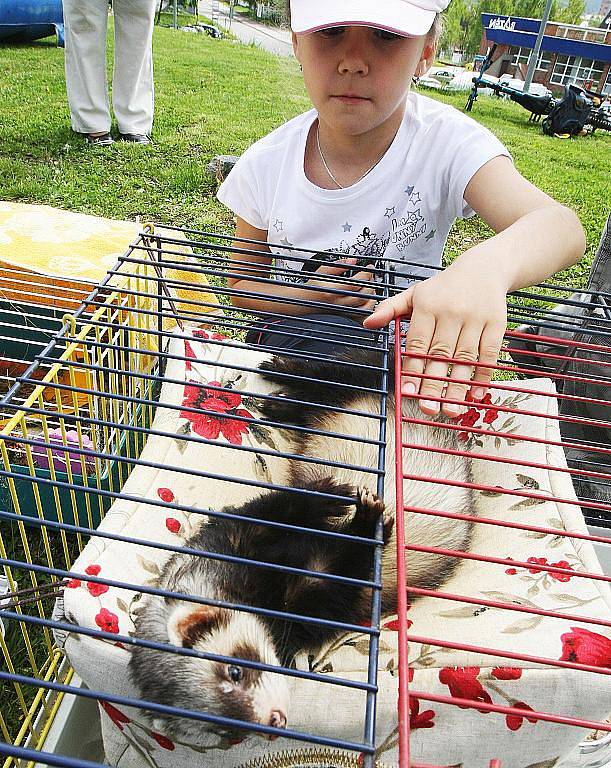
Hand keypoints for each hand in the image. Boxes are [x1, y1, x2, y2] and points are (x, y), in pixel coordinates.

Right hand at [306, 258, 376, 310]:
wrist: (306, 302)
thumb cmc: (314, 286)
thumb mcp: (322, 271)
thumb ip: (338, 264)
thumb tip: (353, 260)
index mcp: (332, 291)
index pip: (354, 283)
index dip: (365, 274)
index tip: (369, 267)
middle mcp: (338, 303)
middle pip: (361, 295)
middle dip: (370, 283)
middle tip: (369, 275)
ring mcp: (343, 311)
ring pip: (364, 306)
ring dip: (371, 294)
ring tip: (369, 284)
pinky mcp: (346, 315)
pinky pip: (362, 315)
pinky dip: (370, 306)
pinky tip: (368, 297)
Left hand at [363, 266, 506, 415]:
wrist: (484, 269)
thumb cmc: (443, 288)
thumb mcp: (414, 293)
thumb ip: (390, 308)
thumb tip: (367, 323)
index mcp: (427, 306)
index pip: (418, 343)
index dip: (413, 369)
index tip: (407, 392)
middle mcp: (451, 312)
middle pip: (441, 355)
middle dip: (434, 385)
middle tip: (428, 409)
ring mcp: (475, 319)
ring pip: (465, 359)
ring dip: (458, 387)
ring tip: (451, 410)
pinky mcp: (496, 324)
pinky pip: (489, 355)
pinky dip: (482, 377)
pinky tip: (475, 396)